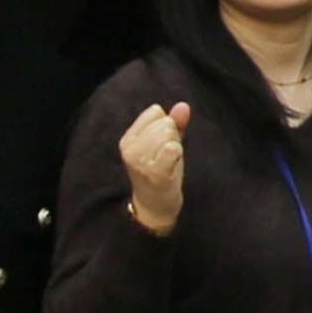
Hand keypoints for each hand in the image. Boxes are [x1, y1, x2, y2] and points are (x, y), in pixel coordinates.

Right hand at [119, 98, 194, 233]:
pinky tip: (172, 167)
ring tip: (168, 162)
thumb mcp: (164, 144)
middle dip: (172, 137)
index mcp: (128, 139)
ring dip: (176, 147)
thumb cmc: (160, 173)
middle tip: (166, 157)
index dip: (165, 125)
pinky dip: (178, 155)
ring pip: (169, 134)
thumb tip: (183, 105)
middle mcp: (130, 148)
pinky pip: (173, 148)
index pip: (155, 111)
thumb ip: (175, 124)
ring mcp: (141, 161)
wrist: (155, 207)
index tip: (161, 145)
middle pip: (164, 122)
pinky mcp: (155, 171)